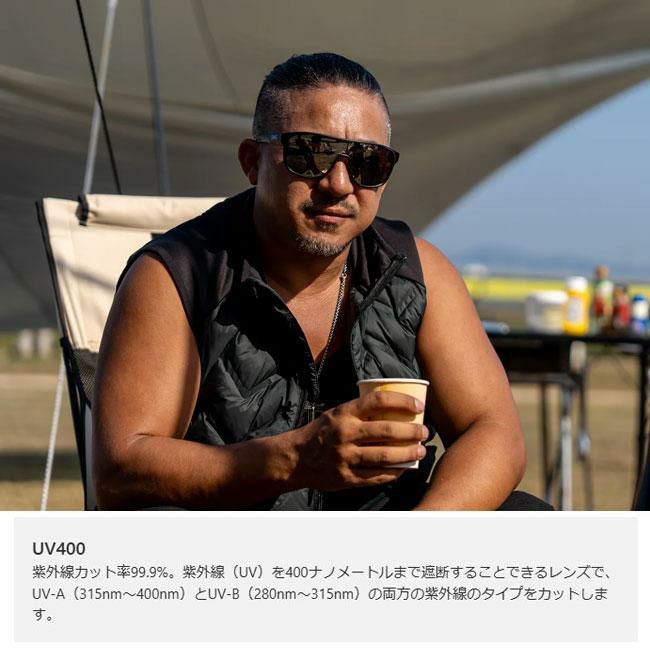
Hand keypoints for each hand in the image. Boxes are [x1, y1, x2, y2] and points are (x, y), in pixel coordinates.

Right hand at [293, 391, 427, 490]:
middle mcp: (345, 433)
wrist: (295, 458)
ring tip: (420, 451)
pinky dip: (394, 472)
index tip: (418, 406)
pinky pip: (377, 476)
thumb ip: (360, 411)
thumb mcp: (336, 413)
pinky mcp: (347, 477)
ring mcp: (346, 457)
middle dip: (411, 432)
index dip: (402, 402)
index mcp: (344, 413)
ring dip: (408, 454)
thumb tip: (394, 407)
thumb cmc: (321, 432)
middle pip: (387, 431)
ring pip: (385, 456)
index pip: (378, 401)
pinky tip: (405, 468)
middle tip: (425, 432)